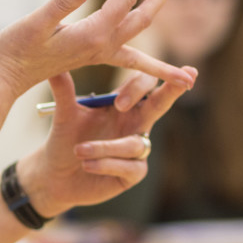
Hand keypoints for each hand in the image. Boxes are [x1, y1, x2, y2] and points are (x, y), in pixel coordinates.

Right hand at [0, 0, 193, 95]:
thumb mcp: (36, 22)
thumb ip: (62, 3)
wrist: (8, 77)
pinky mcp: (92, 54)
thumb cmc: (17, 49)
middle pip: (143, 18)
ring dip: (159, 27)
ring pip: (140, 39)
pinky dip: (150, 61)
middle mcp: (102, 46)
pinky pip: (130, 56)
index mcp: (93, 35)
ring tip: (181, 30)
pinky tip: (157, 61)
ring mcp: (99, 53)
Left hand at [18, 67, 197, 217]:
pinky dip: (106, 164)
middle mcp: (135, 124)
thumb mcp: (64, 116)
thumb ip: (64, 91)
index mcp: (123, 105)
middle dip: (173, 91)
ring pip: (133, 144)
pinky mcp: (133, 174)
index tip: (121, 100)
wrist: (54, 176)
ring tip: (79, 150)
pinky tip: (86, 165)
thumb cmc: (64, 142)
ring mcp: (137, 150)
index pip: (143, 85)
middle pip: (160, 104)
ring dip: (106, 147)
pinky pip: (129, 166)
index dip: (139, 86)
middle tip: (188, 78)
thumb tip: (55, 66)